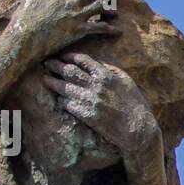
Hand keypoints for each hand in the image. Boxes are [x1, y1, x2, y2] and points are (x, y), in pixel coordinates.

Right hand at [12, 0, 119, 62]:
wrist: (26, 37)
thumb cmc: (25, 19)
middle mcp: (71, 3)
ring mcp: (76, 16)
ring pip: (99, 7)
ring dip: (109, 9)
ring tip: (115, 12)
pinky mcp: (78, 31)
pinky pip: (99, 28)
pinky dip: (110, 29)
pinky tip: (118, 31)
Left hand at [43, 52, 158, 158]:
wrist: (137, 128)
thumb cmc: (135, 104)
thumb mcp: (126, 81)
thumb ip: (109, 70)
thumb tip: (95, 63)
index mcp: (105, 75)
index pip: (82, 60)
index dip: (69, 57)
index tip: (62, 56)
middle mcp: (96, 86)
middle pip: (69, 72)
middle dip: (55, 66)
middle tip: (47, 63)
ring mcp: (90, 101)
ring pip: (64, 87)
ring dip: (53, 82)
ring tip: (46, 79)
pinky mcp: (87, 115)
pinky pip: (68, 104)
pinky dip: (62, 100)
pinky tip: (59, 98)